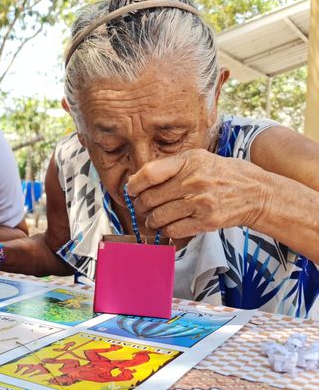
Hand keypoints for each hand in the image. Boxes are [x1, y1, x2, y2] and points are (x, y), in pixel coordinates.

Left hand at [126, 148, 268, 238]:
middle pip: (150, 198)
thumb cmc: (224, 175)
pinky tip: (169, 226)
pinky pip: (173, 230)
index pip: (149, 174)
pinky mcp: (206, 221)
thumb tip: (139, 179)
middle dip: (141, 206)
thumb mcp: (200, 159)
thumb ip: (172, 166)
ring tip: (154, 219)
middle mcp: (194, 180)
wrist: (258, 193)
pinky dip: (166, 230)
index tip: (132, 190)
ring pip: (158, 217)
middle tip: (143, 207)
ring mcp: (200, 202)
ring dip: (151, 221)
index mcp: (189, 161)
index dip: (134, 185)